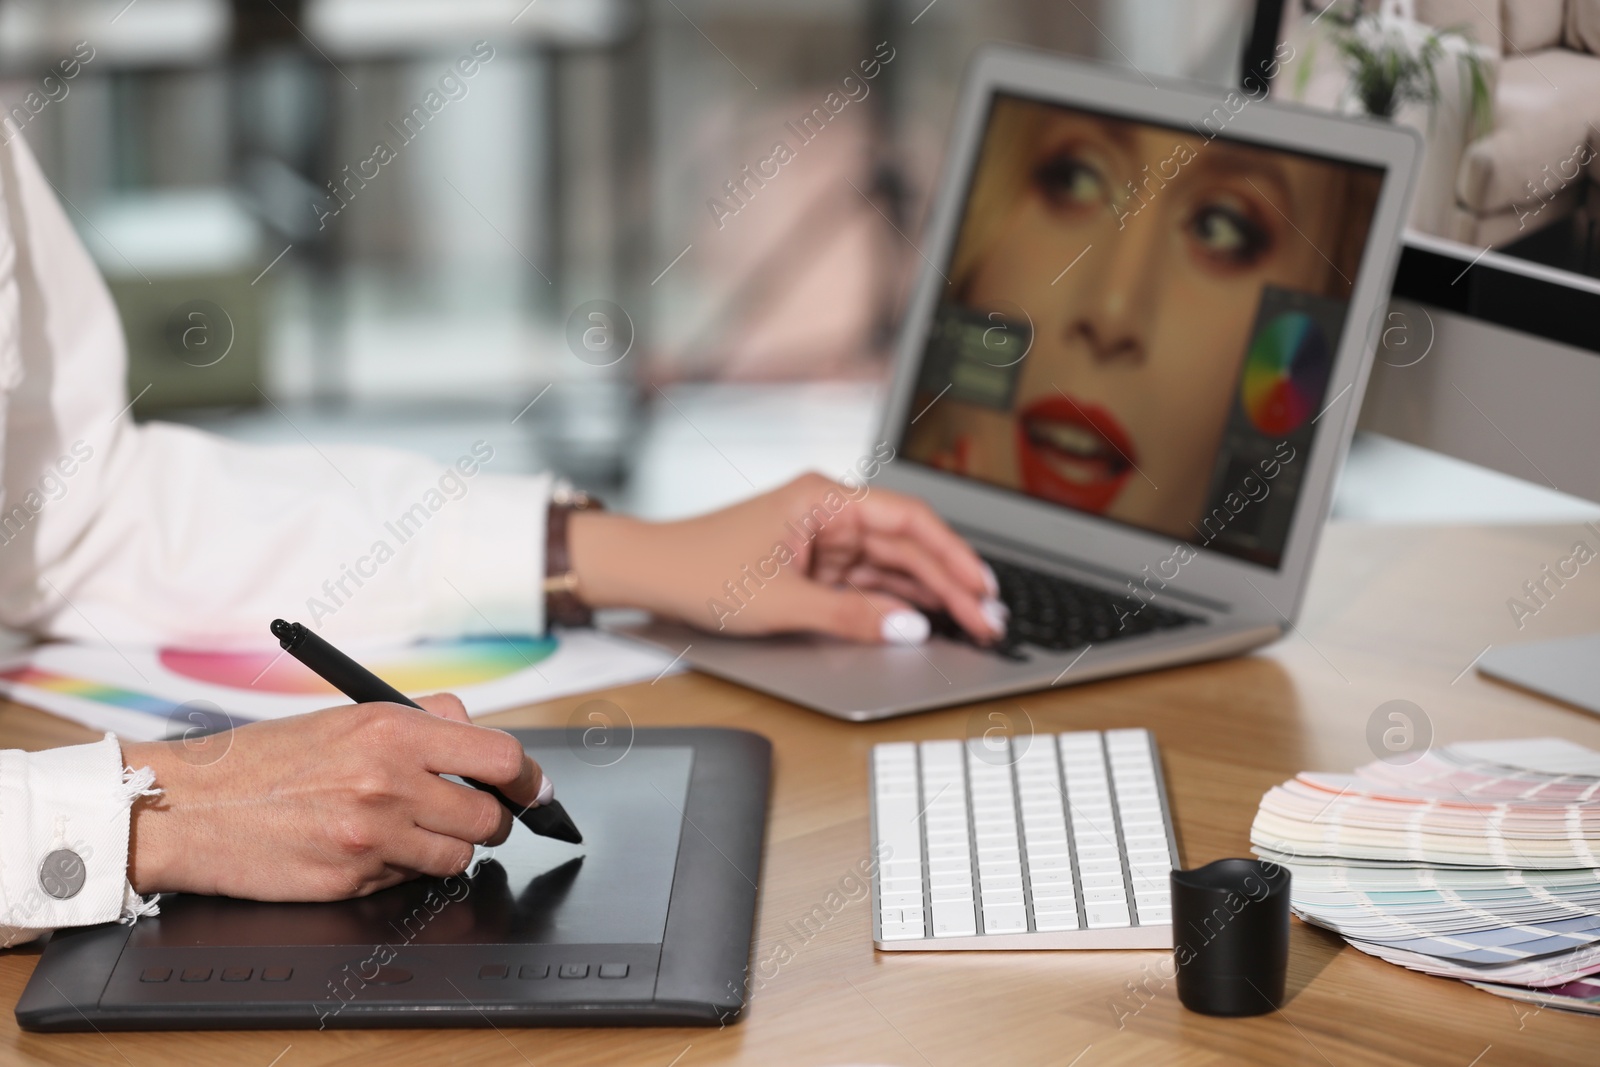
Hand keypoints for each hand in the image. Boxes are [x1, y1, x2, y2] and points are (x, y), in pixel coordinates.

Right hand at [123, 694, 543, 900]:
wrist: (188, 805)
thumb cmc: (265, 759)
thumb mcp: (349, 716)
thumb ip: (421, 724)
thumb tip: (481, 740)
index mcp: (392, 729)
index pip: (500, 757)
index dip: (527, 778)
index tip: (532, 789)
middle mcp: (387, 781)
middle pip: (490, 816)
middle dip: (489, 820)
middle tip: (471, 815)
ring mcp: (370, 836)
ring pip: (458, 856)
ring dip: (447, 849)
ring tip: (410, 831)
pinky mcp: (350, 879)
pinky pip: (409, 881)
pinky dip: (402, 871)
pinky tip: (366, 851)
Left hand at [569, 472, 1004, 643]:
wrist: (647, 574)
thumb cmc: (698, 568)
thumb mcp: (780, 602)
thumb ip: (851, 616)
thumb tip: (910, 628)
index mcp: (825, 499)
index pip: (909, 520)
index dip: (953, 554)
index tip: (983, 586)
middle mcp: (829, 514)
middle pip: (907, 548)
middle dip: (950, 584)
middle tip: (988, 620)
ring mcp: (823, 542)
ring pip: (891, 569)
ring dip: (928, 597)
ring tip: (970, 626)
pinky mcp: (813, 568)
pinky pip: (866, 585)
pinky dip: (894, 605)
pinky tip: (925, 622)